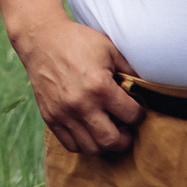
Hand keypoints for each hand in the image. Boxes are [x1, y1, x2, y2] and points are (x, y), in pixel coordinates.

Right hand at [9, 16, 141, 156]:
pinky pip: (71, 145)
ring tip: (106, 129)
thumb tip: (146, 88)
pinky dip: (83, 143)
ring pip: (92, 148)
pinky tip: (88, 129)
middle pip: (113, 141)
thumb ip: (129, 70)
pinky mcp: (50, 116)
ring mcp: (63, 113)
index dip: (138, 113)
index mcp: (99, 86)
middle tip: (124, 127)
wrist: (40, 38)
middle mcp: (81, 104)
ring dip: (104, 143)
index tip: (134, 109)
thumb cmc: (77, 41)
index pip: (132, 116)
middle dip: (125, 137)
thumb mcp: (109, 48)